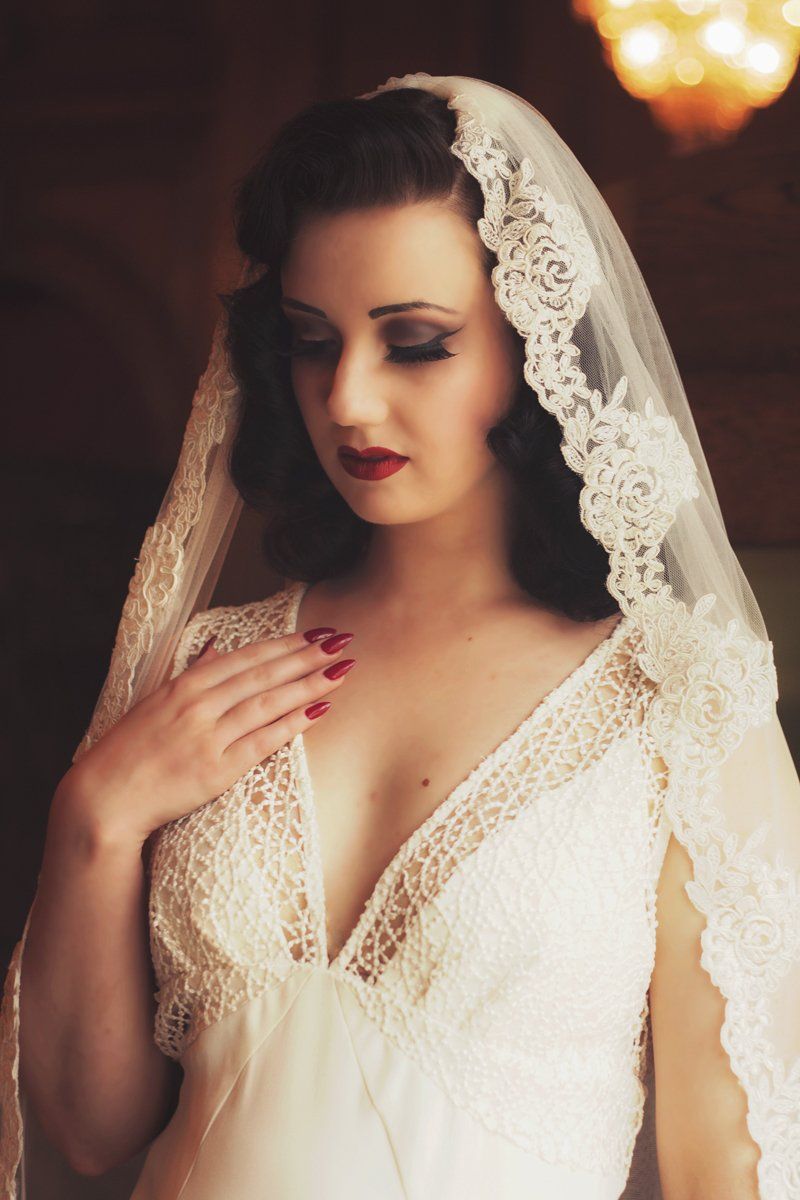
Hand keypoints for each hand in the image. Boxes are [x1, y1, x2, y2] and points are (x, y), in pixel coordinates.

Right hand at [58, 624, 355, 844]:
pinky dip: (292, 723)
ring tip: (341, 670)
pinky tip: (319, 709)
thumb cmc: (130, 750)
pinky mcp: (216, 770)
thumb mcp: (157, 701)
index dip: (284, 643)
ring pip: (268, 703)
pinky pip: (263, 741)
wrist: (106, 798)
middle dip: (306, 655)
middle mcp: (199, 704)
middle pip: (263, 674)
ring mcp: (208, 736)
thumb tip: (219, 646)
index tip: (316, 632)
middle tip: (341, 640)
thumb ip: (193, 673)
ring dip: (308, 684)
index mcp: (185, 684)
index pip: (246, 657)